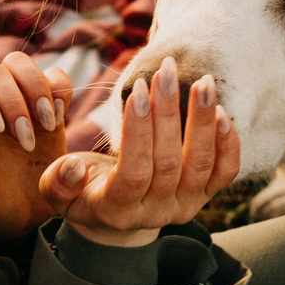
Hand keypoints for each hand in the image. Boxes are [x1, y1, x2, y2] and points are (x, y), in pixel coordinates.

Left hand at [0, 52, 74, 239]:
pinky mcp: (48, 106)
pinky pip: (55, 77)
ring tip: (46, 124)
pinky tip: (58, 118)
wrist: (24, 219)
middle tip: (25, 141)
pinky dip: (60, 89)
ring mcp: (20, 101)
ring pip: (21, 65)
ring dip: (36, 88)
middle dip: (14, 102)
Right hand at [40, 59, 238, 247]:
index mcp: (117, 210)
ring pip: (200, 165)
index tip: (136, 87)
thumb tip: (72, 167)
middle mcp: (155, 213)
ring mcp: (184, 206)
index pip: (134, 171)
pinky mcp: (205, 197)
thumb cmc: (82, 189)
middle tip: (165, 71)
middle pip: (169, 163)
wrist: (115, 212)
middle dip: (168, 113)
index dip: (137, 130)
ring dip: (203, 121)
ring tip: (204, 82)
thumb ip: (59, 181)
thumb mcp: (56, 189)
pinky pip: (225, 173)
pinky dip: (228, 144)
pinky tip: (223, 112)